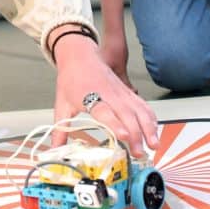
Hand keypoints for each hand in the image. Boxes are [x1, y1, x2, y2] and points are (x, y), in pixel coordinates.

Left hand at [50, 32, 157, 157]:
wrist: (79, 55)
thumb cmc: (71, 79)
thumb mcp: (61, 105)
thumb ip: (60, 131)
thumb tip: (55, 151)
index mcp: (91, 97)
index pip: (106, 112)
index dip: (116, 124)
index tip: (125, 136)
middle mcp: (110, 94)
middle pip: (127, 115)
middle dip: (136, 134)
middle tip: (139, 152)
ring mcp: (121, 92)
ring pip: (139, 110)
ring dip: (148, 128)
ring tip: (153, 145)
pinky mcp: (128, 91)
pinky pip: (143, 105)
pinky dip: (151, 118)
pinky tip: (154, 131)